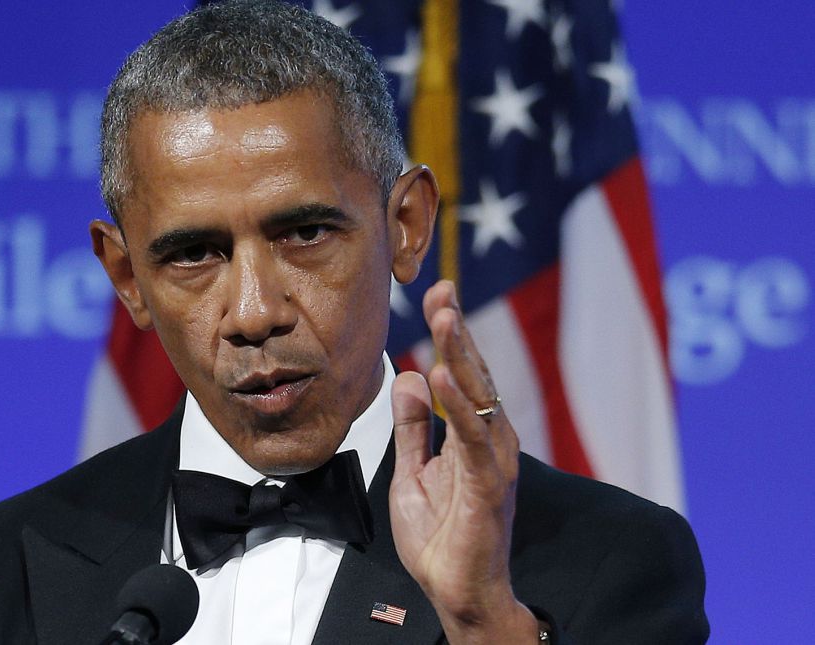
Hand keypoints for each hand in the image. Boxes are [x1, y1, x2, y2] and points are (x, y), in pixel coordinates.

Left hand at [388, 280, 537, 643]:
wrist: (457, 592)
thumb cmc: (440, 536)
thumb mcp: (412, 471)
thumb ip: (411, 427)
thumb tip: (407, 377)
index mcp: (471, 436)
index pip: (462, 374)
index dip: (450, 334)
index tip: (437, 293)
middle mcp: (489, 442)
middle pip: (474, 376)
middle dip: (457, 332)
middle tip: (442, 291)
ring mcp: (493, 463)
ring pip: (479, 399)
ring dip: (461, 356)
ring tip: (444, 318)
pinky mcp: (489, 488)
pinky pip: (474, 441)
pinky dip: (459, 407)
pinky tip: (441, 378)